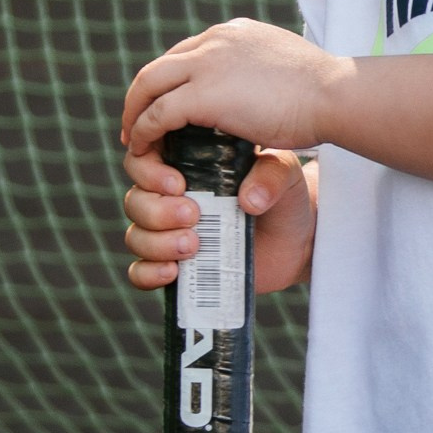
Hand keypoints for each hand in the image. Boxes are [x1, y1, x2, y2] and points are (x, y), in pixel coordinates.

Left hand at [119, 15, 350, 160]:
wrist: (335, 94)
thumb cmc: (325, 91)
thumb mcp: (287, 68)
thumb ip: (264, 73)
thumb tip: (265, 90)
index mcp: (234, 33)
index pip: (187, 53)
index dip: (171, 80)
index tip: (165, 103)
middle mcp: (214, 41)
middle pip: (160, 66)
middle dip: (142, 96)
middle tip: (136, 122)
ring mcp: (206, 64)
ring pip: (148, 85)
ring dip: (135, 113)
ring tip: (133, 140)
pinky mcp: (202, 94)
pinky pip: (158, 114)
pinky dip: (144, 131)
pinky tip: (144, 149)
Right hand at [120, 143, 317, 295]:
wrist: (298, 240)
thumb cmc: (284, 197)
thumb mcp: (284, 174)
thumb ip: (271, 175)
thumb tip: (249, 200)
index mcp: (185, 165)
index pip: (142, 159)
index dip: (149, 171)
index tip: (179, 184)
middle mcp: (169, 198)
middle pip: (134, 201)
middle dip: (157, 211)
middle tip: (193, 215)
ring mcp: (169, 234)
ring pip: (135, 236)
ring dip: (157, 243)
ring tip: (194, 245)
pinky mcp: (175, 266)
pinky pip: (141, 273)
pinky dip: (149, 273)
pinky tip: (173, 272)